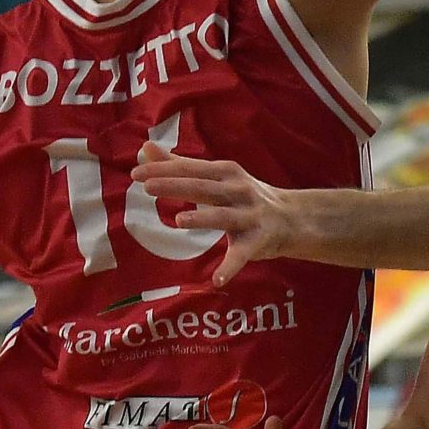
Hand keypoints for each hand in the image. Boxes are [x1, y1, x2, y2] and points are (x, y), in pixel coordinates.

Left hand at [134, 142, 303, 285]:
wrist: (293, 218)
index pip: (190, 169)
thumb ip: (181, 165)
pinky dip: (230, 267)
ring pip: (223, 217)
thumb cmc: (245, 196)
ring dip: (203, 219)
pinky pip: (241, 255)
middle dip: (176, 186)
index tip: (135, 172)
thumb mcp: (217, 176)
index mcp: (225, 172)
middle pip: (203, 188)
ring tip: (179, 222)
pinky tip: (215, 280)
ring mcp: (249, 216)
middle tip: (147, 186)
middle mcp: (237, 190)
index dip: (164, 169)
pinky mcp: (258, 241)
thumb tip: (146, 148)